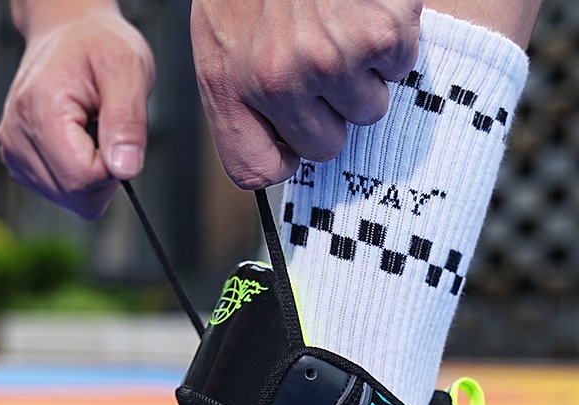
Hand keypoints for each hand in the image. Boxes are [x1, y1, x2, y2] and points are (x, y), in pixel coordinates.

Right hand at [0, 8, 154, 218]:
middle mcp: (17, 136)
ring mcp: (14, 152)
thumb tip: (126, 169)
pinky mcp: (19, 163)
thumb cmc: (97, 45)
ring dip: (92, 174)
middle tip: (107, 131)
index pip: (82, 179)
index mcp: (39, 111)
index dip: (112, 167)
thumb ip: (128, 120)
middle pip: (76, 196)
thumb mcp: (126, 68)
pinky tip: (77, 141)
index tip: (116, 134)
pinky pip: (62, 193)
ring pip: (70, 199)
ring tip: (90, 129)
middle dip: (104, 174)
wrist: (67, 34)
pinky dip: (79, 175)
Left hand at [191, 0, 421, 188]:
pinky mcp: (380, 34)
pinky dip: (392, 42)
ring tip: (341, 26)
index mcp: (232, 85)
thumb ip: (240, 99)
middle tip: (321, 62)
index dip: (281, 159)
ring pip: (368, 110)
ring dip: (363, 75)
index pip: (255, 172)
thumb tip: (276, 152)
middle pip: (324, 147)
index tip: (291, 140)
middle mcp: (279, 82)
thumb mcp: (222, 37)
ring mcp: (331, 60)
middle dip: (328, 112)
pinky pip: (399, 68)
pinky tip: (366, 9)